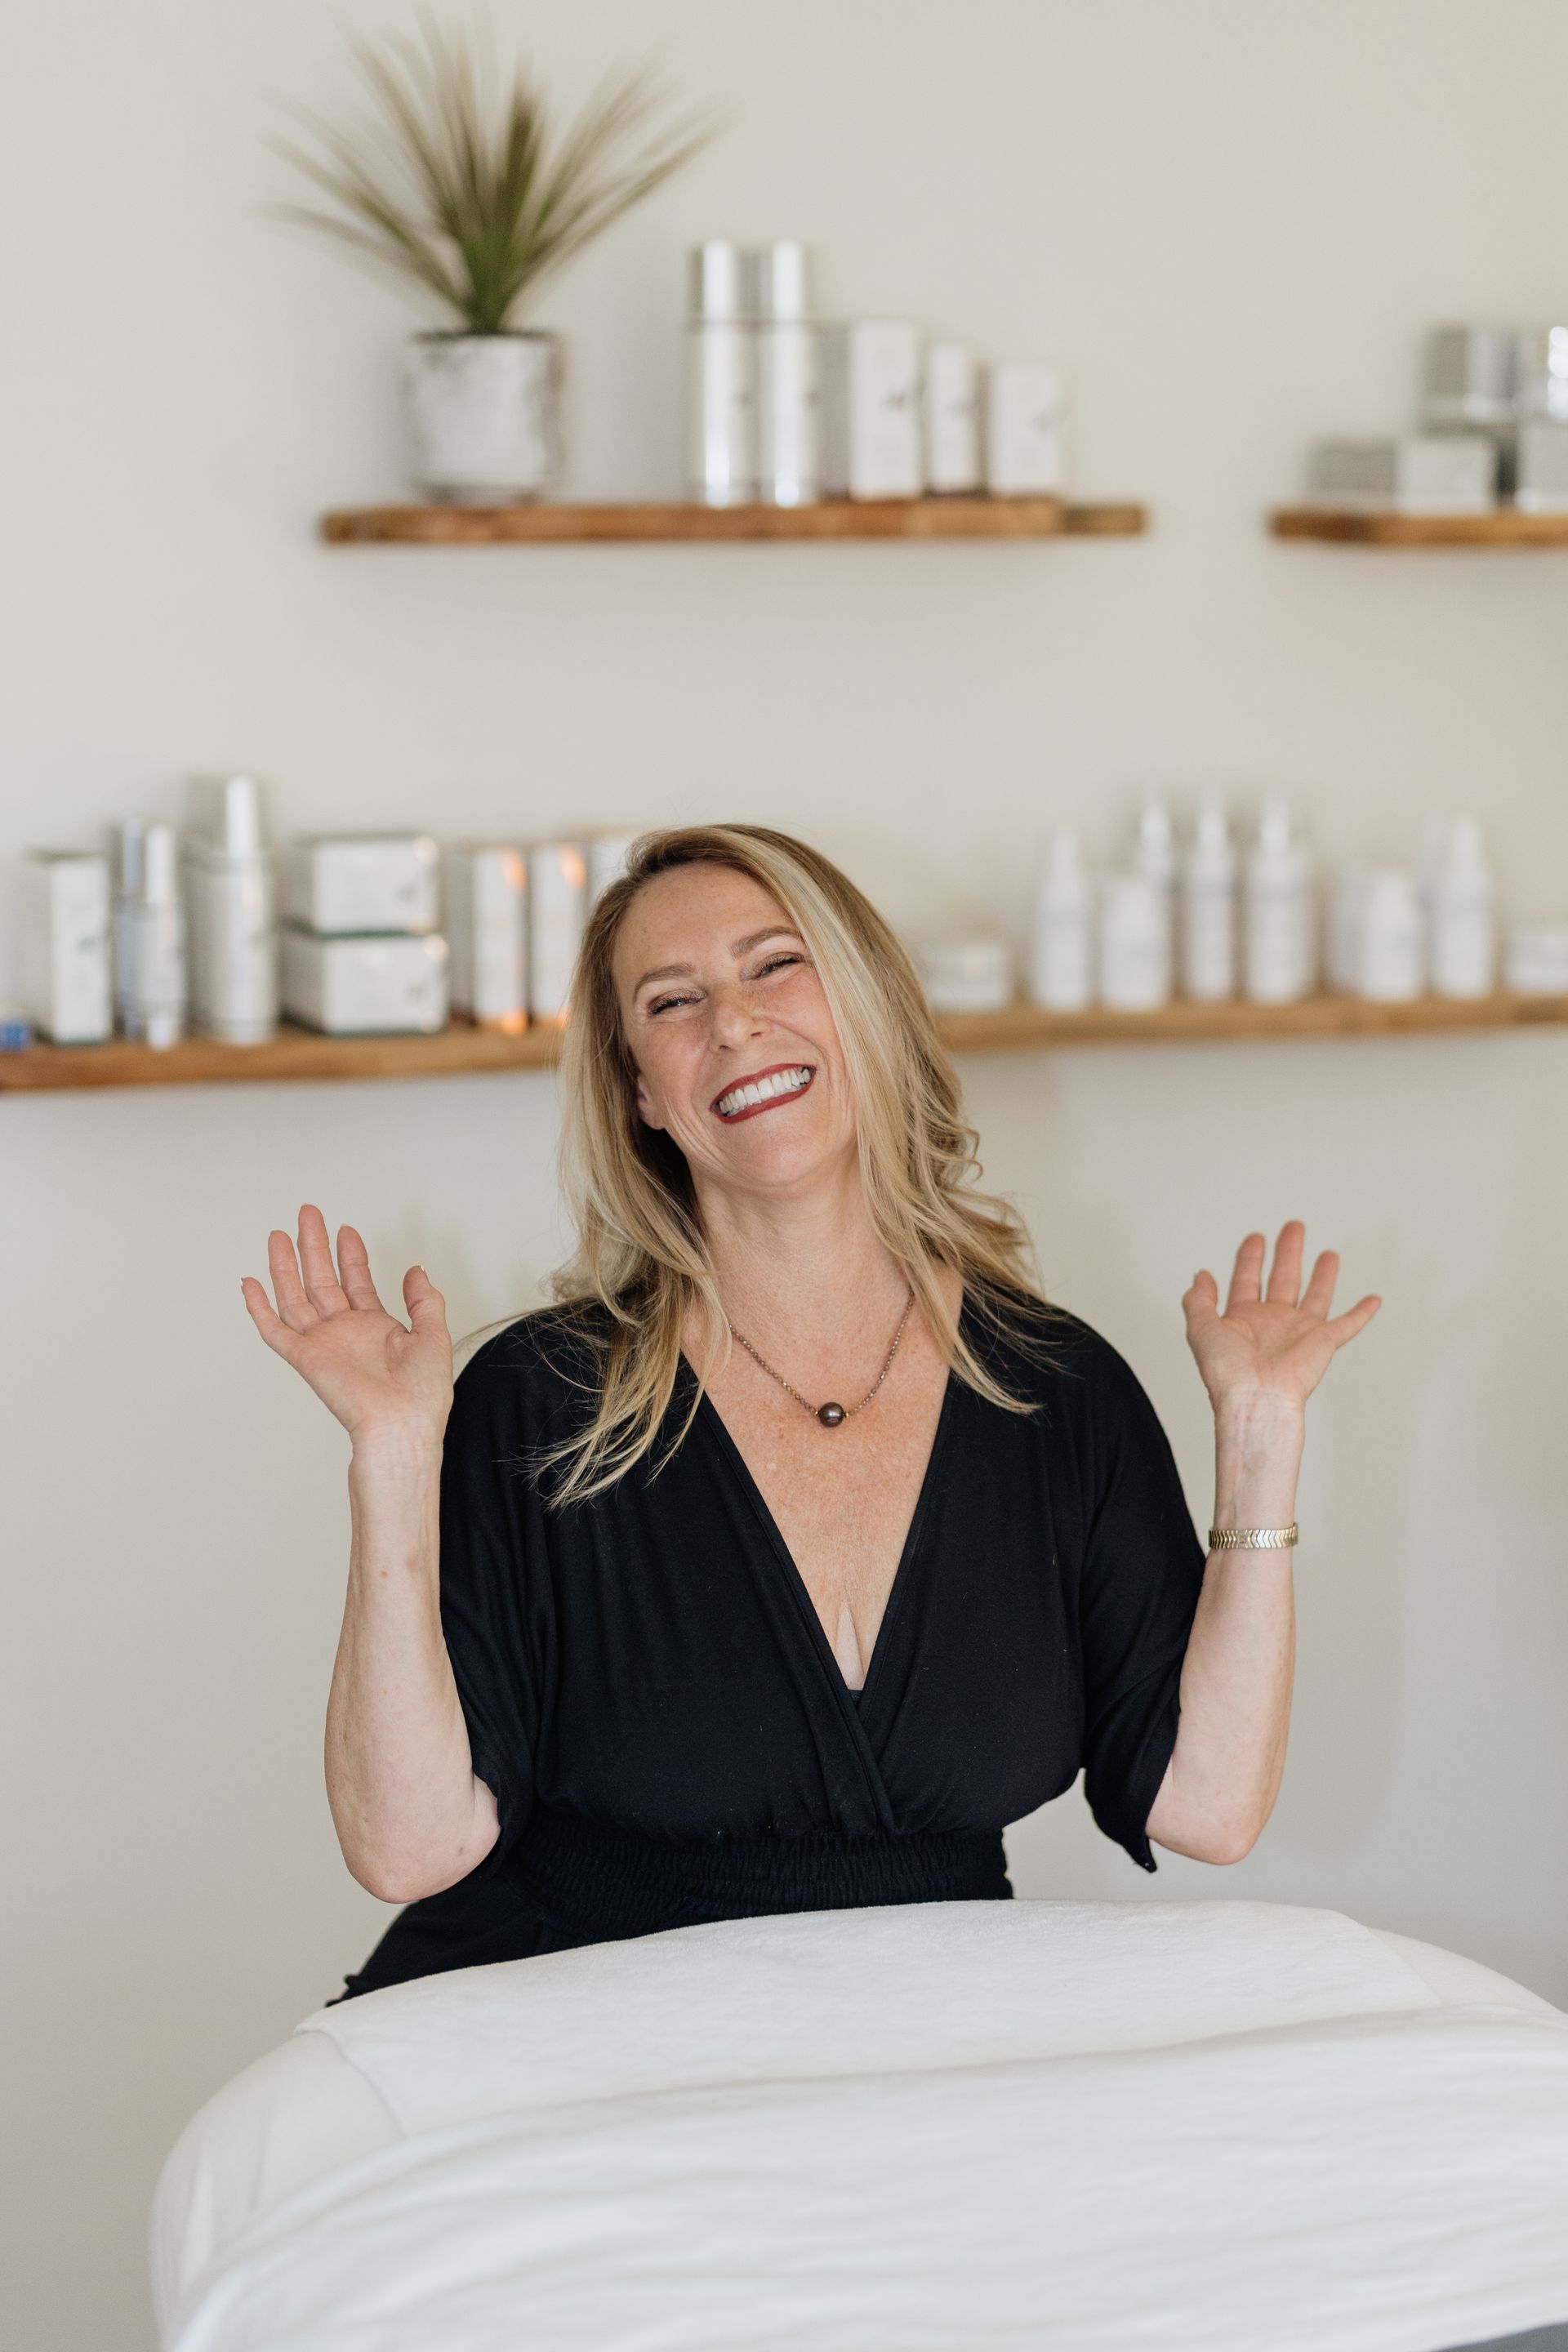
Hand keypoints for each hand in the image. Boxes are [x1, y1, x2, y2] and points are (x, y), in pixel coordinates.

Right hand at [241, 1205, 452, 1449]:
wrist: (402, 1425)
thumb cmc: (422, 1395)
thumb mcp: (433, 1335)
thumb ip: (424, 1301)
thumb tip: (416, 1271)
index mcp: (375, 1328)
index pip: (356, 1283)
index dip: (350, 1256)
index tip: (345, 1230)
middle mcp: (345, 1332)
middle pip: (322, 1280)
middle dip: (314, 1246)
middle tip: (308, 1215)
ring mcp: (323, 1343)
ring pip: (295, 1296)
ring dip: (286, 1266)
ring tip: (278, 1235)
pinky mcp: (305, 1358)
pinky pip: (275, 1330)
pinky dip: (259, 1308)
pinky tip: (250, 1283)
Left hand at [1182, 1220, 1379, 1417]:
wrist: (1256, 1398)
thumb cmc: (1228, 1373)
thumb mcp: (1201, 1329)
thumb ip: (1199, 1300)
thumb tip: (1200, 1276)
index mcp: (1244, 1319)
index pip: (1247, 1279)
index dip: (1250, 1258)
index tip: (1255, 1238)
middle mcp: (1273, 1323)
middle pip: (1283, 1278)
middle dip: (1288, 1252)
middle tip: (1294, 1227)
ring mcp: (1300, 1332)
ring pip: (1315, 1295)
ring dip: (1323, 1275)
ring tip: (1329, 1254)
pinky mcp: (1324, 1343)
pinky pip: (1348, 1325)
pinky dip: (1362, 1313)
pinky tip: (1374, 1300)